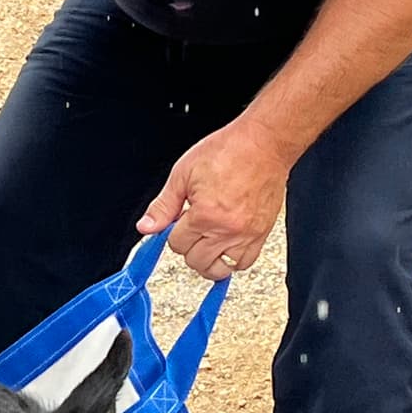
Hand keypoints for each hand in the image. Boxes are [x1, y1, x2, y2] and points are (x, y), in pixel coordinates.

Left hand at [137, 116, 294, 279]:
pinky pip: (245, 263)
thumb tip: (146, 227)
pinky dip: (232, 260)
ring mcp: (247, 234)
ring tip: (206, 242)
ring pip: (220, 269)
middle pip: (197, 262)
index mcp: (206, 215)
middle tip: (193, 229)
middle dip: (189, 247)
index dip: (174, 233)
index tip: (180, 221)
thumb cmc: (228, 151)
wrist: (264, 143)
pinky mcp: (262, 234)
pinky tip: (225, 246)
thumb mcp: (184, 173)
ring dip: (208, 260)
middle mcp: (228, 230)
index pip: (177, 245)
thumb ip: (163, 205)